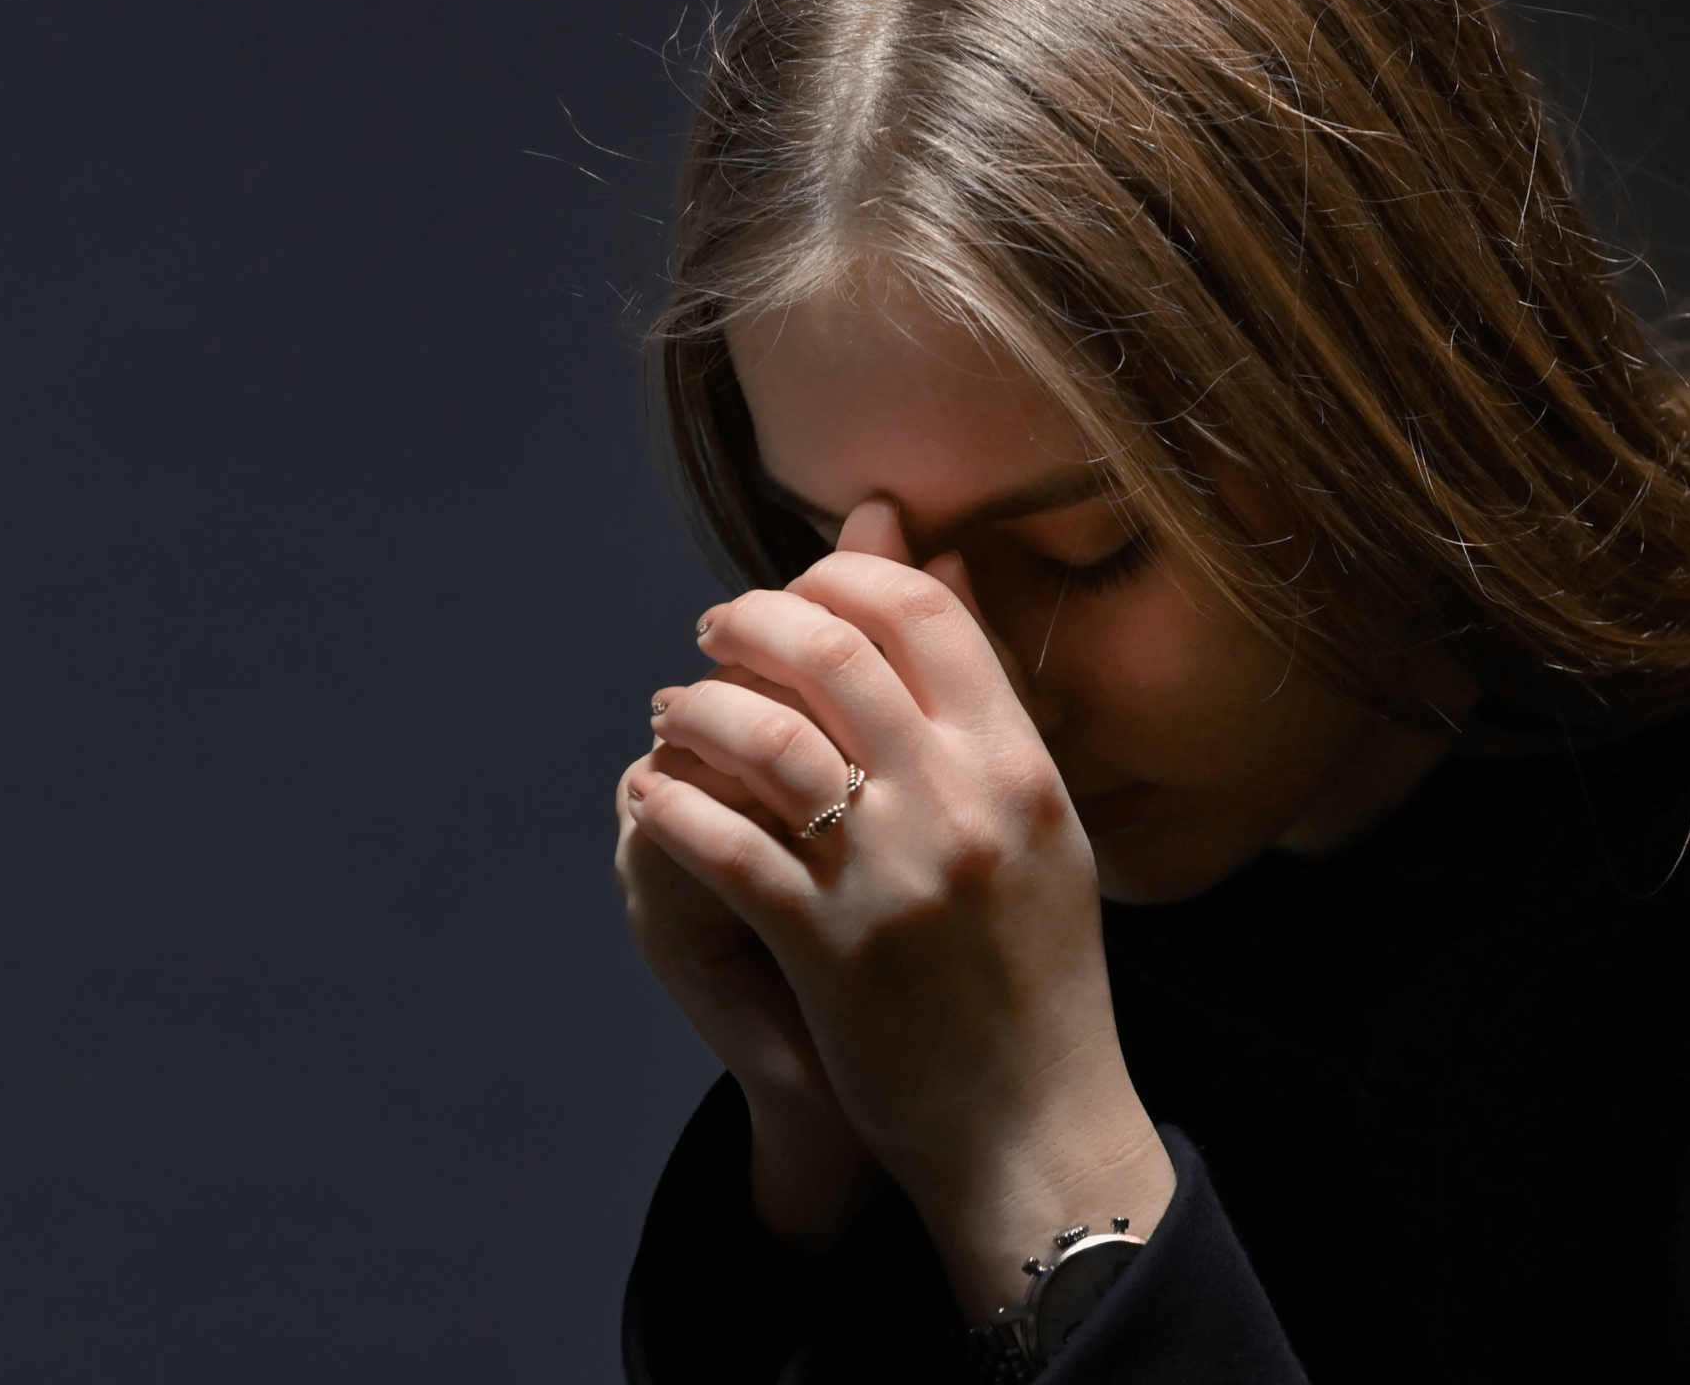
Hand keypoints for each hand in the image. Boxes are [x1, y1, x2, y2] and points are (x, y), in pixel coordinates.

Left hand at [628, 501, 1175, 1318]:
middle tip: (711, 631)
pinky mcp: (828, 946)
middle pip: (833, 651)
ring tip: (672, 712)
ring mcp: (893, 873)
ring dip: (695, 710)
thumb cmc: (1034, 974)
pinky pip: (722, 843)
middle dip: (752, 622)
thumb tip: (940, 564)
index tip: (797, 588)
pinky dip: (671, 805)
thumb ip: (984, 703)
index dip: (845, 574)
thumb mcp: (1038, 824)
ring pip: (762, 737)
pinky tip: (652, 797)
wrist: (1035, 1125)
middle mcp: (961, 802)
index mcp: (1018, 765)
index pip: (922, 611)